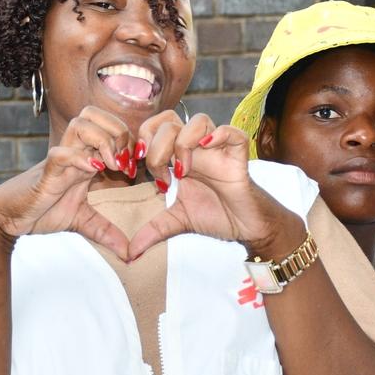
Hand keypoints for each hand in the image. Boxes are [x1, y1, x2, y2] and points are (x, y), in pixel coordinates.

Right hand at [0, 106, 130, 259]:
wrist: (7, 219)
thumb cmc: (42, 212)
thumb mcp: (83, 222)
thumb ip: (106, 232)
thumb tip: (130, 254)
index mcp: (85, 156)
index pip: (110, 126)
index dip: (128, 139)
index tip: (135, 166)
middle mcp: (74, 152)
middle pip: (95, 114)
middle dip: (118, 132)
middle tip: (125, 160)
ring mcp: (60, 159)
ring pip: (80, 124)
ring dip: (102, 140)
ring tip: (111, 166)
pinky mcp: (46, 172)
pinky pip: (61, 154)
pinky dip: (79, 158)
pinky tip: (92, 171)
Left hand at [130, 115, 303, 259]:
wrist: (246, 227)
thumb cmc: (217, 216)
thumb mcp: (177, 222)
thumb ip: (152, 230)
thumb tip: (129, 254)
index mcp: (180, 156)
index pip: (156, 126)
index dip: (143, 139)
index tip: (140, 168)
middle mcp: (197, 148)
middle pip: (170, 120)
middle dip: (158, 146)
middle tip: (162, 174)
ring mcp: (218, 150)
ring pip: (198, 120)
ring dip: (183, 142)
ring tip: (184, 170)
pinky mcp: (238, 157)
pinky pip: (234, 132)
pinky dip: (220, 135)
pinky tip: (207, 152)